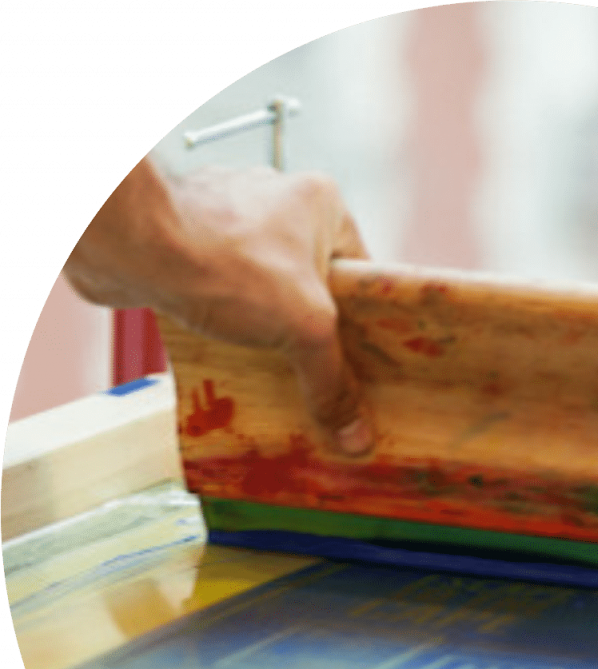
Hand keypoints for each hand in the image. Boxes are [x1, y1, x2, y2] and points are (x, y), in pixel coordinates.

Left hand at [64, 159, 373, 455]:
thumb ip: (333, 382)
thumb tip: (356, 435)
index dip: (364, 320)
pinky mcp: (189, 239)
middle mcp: (277, 200)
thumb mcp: (303, 329)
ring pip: (266, 288)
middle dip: (312, 330)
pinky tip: (230, 355)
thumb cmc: (228, 265)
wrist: (130, 245)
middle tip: (321, 374)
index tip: (363, 361)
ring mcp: (230, 215)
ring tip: (275, 372)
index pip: (360, 271)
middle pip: (312, 283)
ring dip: (268, 330)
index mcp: (321, 202)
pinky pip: (225, 289)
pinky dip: (229, 322)